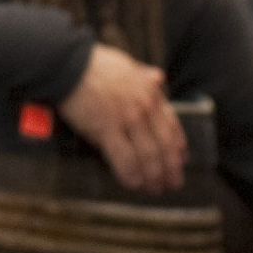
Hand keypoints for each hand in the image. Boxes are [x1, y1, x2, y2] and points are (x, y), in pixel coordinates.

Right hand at [59, 41, 187, 195]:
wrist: (70, 63)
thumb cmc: (96, 64)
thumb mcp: (128, 65)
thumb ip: (145, 76)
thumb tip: (159, 77)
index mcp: (151, 92)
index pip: (173, 125)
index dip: (179, 148)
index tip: (182, 161)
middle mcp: (144, 107)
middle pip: (164, 145)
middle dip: (171, 169)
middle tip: (173, 184)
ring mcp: (127, 119)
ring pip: (148, 156)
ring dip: (153, 177)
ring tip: (154, 189)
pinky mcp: (107, 129)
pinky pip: (125, 159)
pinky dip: (132, 175)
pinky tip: (134, 184)